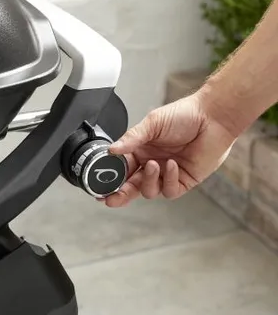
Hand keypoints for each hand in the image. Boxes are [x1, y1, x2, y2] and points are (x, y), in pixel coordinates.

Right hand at [103, 92, 236, 206]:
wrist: (213, 117)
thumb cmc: (184, 115)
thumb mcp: (153, 123)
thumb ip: (132, 138)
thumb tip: (112, 149)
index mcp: (140, 151)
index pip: (121, 170)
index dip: (110, 180)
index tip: (101, 186)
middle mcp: (151, 164)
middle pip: (131, 187)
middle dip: (120, 195)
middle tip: (110, 199)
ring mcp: (166, 174)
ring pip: (149, 191)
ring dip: (149, 181)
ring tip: (154, 164)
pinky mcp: (183, 181)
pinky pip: (170, 190)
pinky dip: (169, 179)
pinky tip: (172, 165)